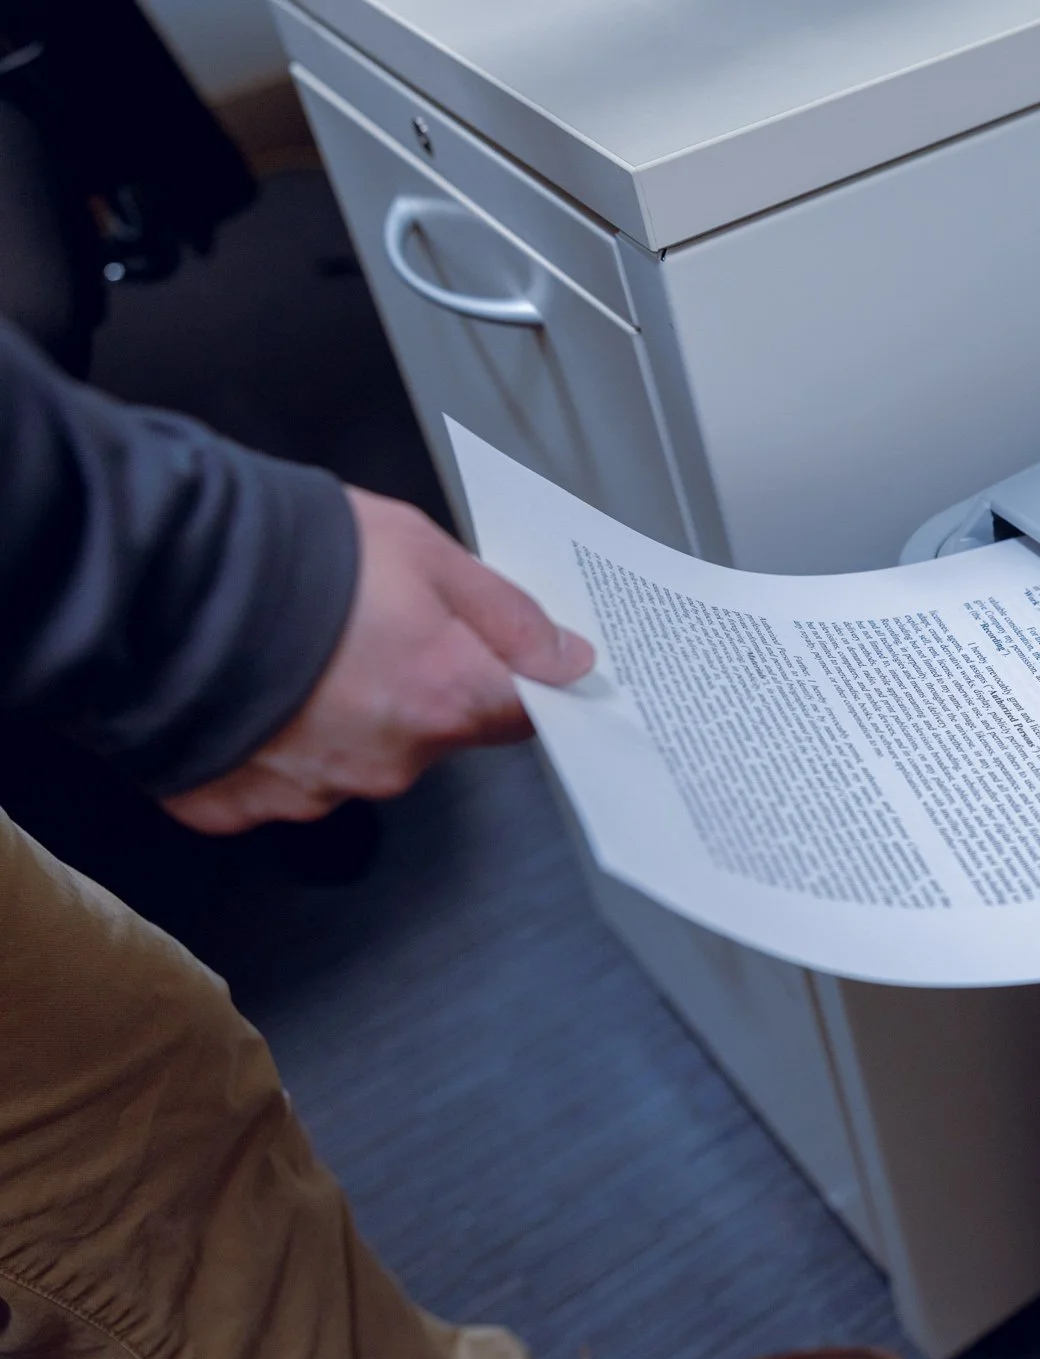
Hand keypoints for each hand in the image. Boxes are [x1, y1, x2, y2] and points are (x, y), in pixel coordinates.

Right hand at [161, 486, 593, 833]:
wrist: (152, 576)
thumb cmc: (287, 554)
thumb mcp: (425, 551)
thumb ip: (507, 614)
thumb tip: (567, 659)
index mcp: (444, 699)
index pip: (520, 715)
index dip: (511, 682)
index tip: (498, 660)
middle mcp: (389, 762)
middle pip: (430, 733)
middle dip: (410, 685)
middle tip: (364, 627)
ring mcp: (312, 792)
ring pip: (351, 757)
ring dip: (335, 715)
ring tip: (290, 650)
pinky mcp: (239, 806)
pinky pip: (273, 778)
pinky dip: (268, 741)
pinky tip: (247, 688)